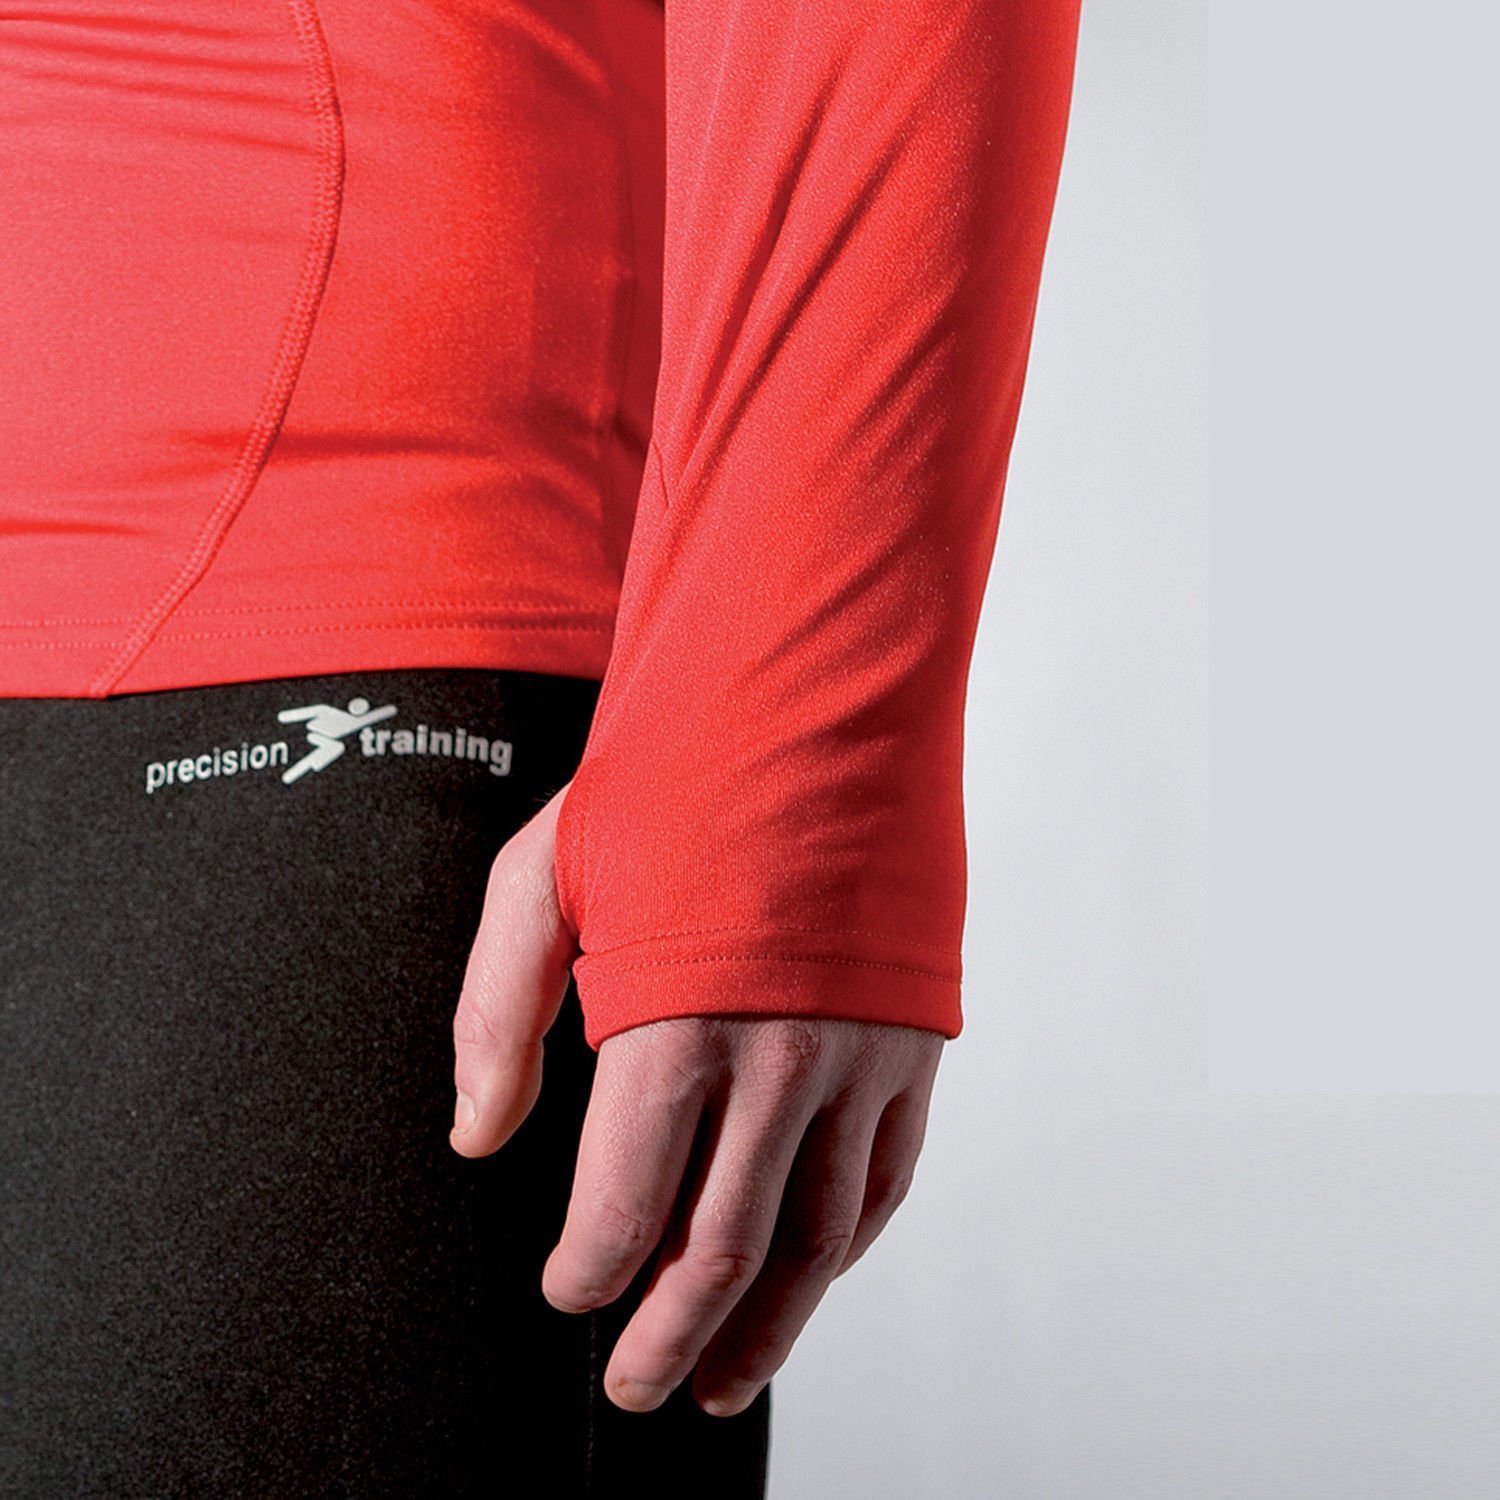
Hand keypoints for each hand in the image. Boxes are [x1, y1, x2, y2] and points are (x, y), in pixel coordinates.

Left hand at [449, 784, 945, 1416]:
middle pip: (722, 1250)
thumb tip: (476, 1136)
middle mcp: (780, 1060)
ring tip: (722, 1381)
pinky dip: (842, 1248)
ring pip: (814, 1239)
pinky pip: (884, 1179)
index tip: (565, 1293)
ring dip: (767, 1328)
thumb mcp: (548, 876)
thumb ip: (500, 1012)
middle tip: (638, 1388)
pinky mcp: (914, 1045)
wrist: (817, 710)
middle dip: (667, 1334)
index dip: (586, 1273)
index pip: (623, 1204)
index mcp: (677, 1024)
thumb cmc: (672, 785)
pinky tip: (808, 1281)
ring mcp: (860, 1058)